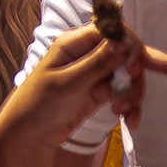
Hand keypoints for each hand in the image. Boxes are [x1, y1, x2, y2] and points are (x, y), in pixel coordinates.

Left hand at [0, 24, 166, 155]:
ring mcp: (95, 73)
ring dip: (133, 94)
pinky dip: (131, 106)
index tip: (133, 68)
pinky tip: (130, 121)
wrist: (30, 134)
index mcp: (73, 43)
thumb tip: (123, 42)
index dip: (129, 47)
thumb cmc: (40, 103)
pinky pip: (126, 92)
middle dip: (136, 73)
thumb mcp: (68, 83)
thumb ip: (96, 63)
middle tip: (132, 94)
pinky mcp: (101, 91)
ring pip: (129, 75)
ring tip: (123, 112)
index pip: (112, 31)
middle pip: (126, 53)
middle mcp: (86, 54)